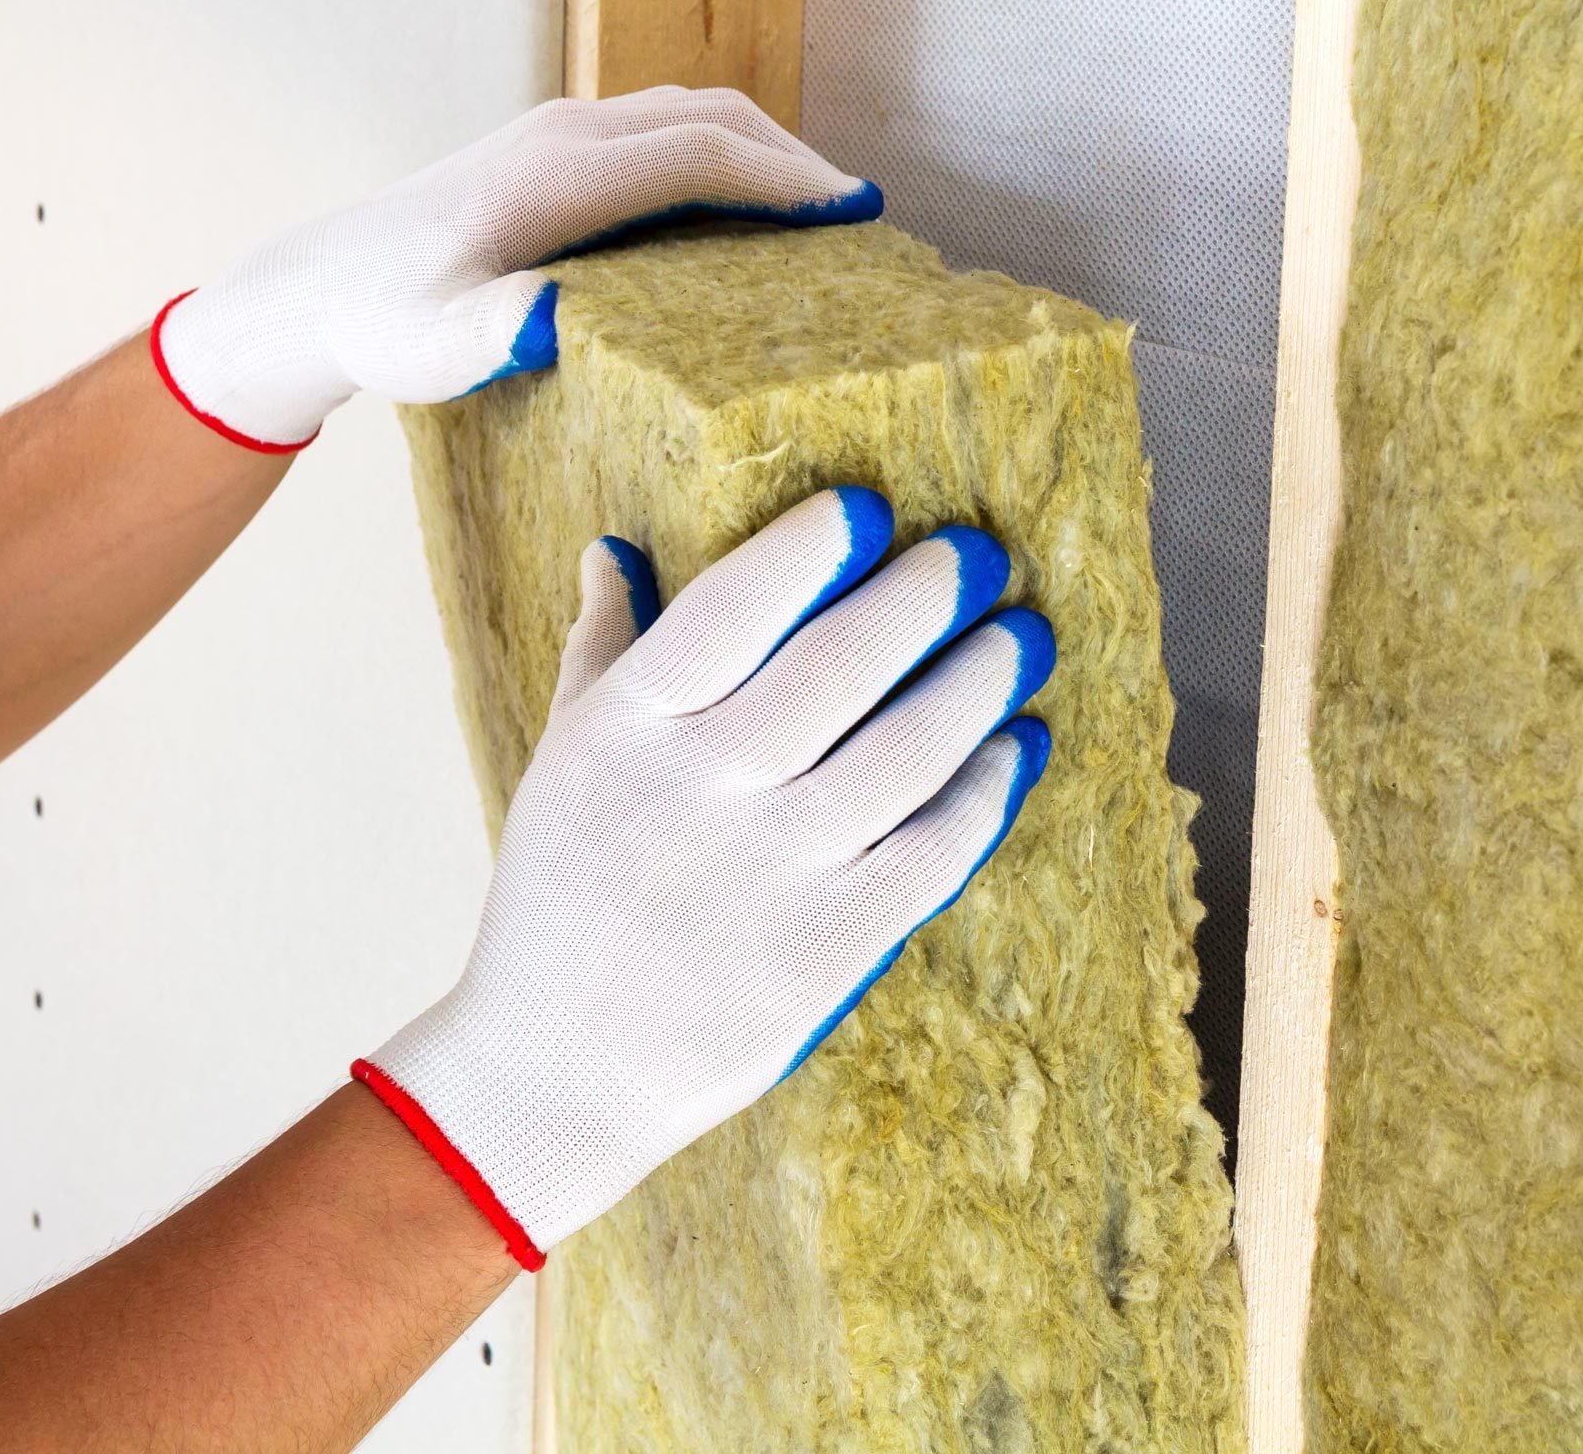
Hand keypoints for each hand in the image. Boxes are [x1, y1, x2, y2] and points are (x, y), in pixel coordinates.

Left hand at [150, 87, 881, 450]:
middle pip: (710, 118)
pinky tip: (743, 213)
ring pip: (690, 117)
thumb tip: (553, 324)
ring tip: (822, 213)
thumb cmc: (381, 323)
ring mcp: (561, 135)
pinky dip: (723, 158)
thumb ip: (489, 334)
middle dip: (794, 159)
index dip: (784, 181)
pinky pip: (663, 135)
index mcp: (556, 177)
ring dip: (763, 152)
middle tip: (862, 216)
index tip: (854, 214)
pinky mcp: (557, 152)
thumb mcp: (429, 346)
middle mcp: (566, 137)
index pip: (698, 154)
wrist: (321, 284)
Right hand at [354, 489, 1056, 1267]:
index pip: (727, 613)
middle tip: (979, 556)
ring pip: (902, 753)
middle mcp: (696, 793)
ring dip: (977, 684)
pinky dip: (986, 791)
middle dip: (921, 599)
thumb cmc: (561, 900)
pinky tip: (1018, 746)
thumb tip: (618, 546)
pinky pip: (931, 851)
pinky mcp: (827, 950)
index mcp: (624, 732)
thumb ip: (603, 650)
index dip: (807, 553)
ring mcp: (767, 874)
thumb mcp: (563, 764)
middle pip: (834, 670)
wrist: (557, 1074)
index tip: (868, 509)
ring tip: (1025, 637)